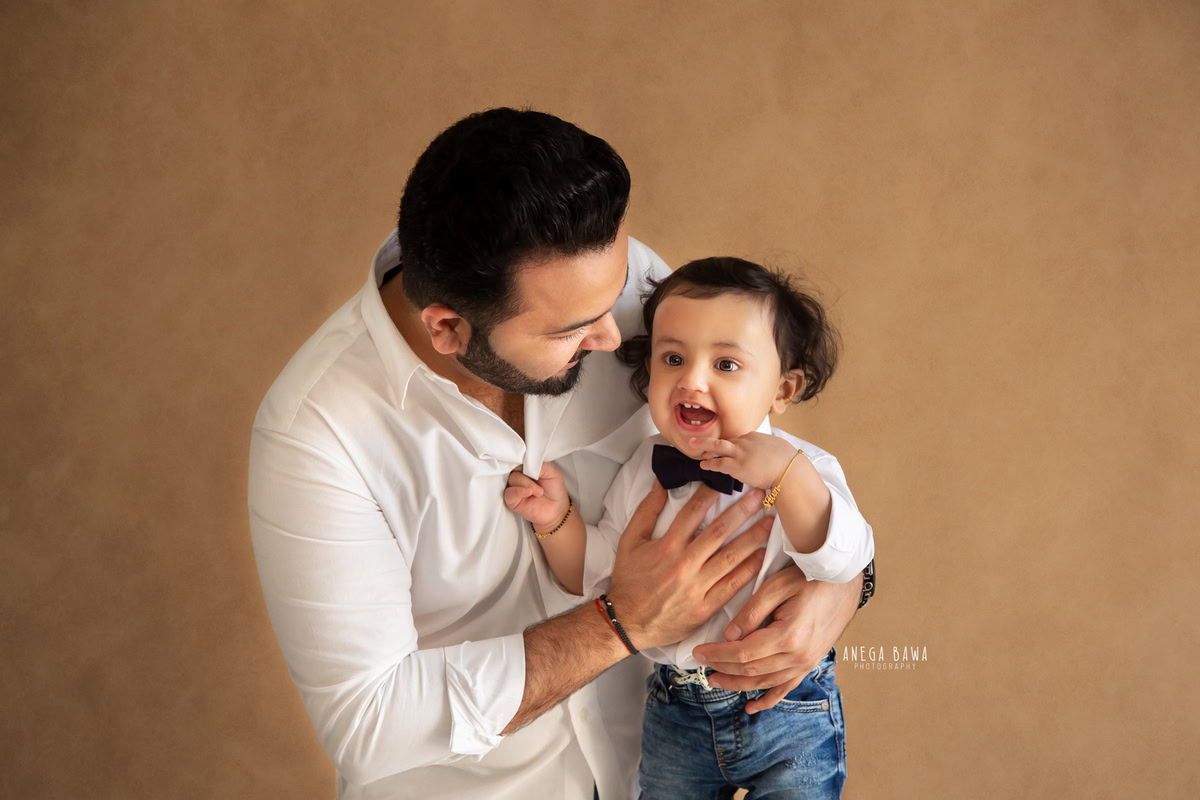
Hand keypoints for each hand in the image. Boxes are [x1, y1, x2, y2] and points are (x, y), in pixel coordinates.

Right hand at [504, 462, 568, 529]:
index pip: (518, 459)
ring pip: (512, 479)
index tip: (532, 465)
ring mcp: (515, 488)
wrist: (557, 510)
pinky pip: (509, 493)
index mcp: (527, 468)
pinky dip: (518, 491)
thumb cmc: (555, 491)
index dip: (524, 461)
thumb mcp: (552, 472)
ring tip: (539, 492)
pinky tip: (528, 493)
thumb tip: (527, 462)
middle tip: (539, 483)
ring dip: (527, 484)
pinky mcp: (512, 501)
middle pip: (514, 469)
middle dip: (527, 475)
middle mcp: (519, 477)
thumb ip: (539, 465)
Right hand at [605, 482, 771, 650]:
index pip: (693, 512)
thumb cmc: (628, 580)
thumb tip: (660, 484)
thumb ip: (646, 511)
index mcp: (667, 546)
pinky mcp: (704, 608)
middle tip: (761, 495)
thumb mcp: (629, 541)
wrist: (626, 621)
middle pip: (719, 532)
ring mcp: (696, 587)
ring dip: (752, 538)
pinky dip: (748, 571)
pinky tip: (761, 557)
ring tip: (769, 523)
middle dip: (742, 511)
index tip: (727, 481)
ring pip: (731, 558)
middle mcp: (684, 564)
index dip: (711, 493)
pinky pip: (731, 587)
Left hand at [690, 432, 798, 491]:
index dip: (729, 446)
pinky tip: (702, 465)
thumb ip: (768, 448)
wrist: (790, 469)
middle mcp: (746, 442)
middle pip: (724, 440)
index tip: (724, 450)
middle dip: (708, 440)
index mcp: (755, 436)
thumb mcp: (778, 448)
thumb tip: (767, 454)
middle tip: (695, 439)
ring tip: (691, 446)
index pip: (738, 439)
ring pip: (717, 446)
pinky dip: (709, 464)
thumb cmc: (789, 462)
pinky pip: (719, 463)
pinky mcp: (738, 466)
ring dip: (703, 446)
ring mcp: (740, 453)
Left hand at [691, 565, 861, 712]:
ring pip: (765, 682)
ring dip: (738, 684)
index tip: (699, 652)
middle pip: (751, 671)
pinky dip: (768, 699)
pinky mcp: (810, 663)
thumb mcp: (775, 586)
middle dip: (723, 669)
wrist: (842, 582)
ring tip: (716, 681)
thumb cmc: (808, 578)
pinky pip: (786, 687)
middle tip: (701, 666)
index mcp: (788, 636)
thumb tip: (729, 637)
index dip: (718, 655)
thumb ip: (751, 613)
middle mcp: (799, 655)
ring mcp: (806, 662)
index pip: (743, 653)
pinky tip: (752, 706)